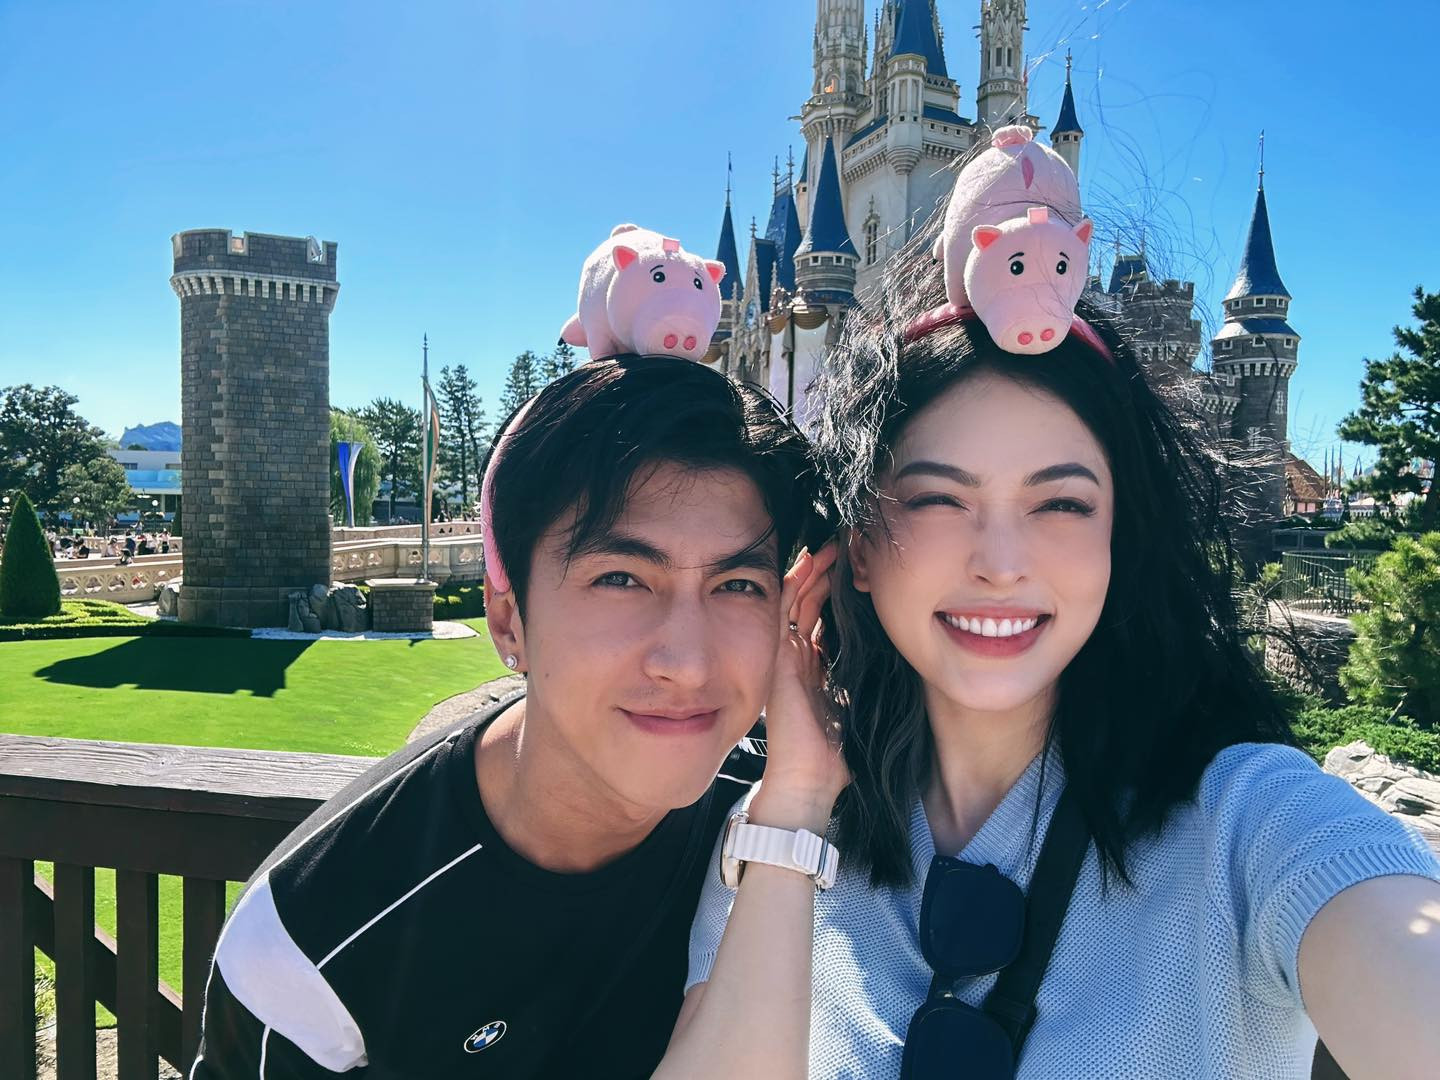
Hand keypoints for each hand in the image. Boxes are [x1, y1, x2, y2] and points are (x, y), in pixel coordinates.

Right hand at [753, 542, 848, 826]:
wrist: (809, 780)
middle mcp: (796, 657)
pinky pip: (781, 615)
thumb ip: (866, 682)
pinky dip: (791, 588)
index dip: (835, 590)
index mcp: (813, 667)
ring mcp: (783, 657)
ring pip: (793, 602)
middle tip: (844, 547)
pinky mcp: (777, 660)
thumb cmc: (836, 754)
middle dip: (824, 574)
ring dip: (810, 574)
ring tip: (829, 549)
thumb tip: (897, 660)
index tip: (856, 568)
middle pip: (806, 602)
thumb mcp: (858, 705)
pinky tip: (806, 566)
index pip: (821, 617)